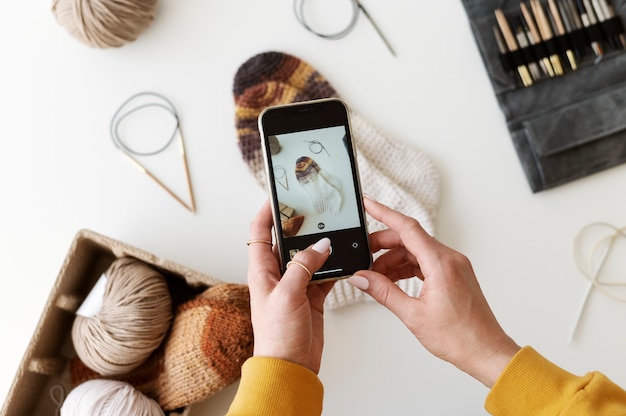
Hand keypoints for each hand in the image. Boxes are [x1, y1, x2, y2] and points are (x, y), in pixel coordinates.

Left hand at [247, 201, 334, 373]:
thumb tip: (320, 245)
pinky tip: (342, 258)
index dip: (266, 212)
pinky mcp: (311, 297)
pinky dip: (333, 266)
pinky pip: (324, 274)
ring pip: (309, 256)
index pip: (259, 233)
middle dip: (299, 225)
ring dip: (320, 246)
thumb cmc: (277, 336)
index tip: (278, 195)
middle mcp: (277, 275)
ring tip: (332, 229)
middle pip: (287, 241)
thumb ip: (304, 266)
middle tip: (313, 209)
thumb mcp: (287, 295)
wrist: (290, 367)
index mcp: (262, 271)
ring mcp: (295, 286)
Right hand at [347, 197, 519, 386]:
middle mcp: (450, 259)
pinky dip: (407, 268)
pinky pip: (426, 262)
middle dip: (383, 245)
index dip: (384, 213)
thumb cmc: (460, 338)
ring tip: (376, 276)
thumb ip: (383, 292)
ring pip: (416, 251)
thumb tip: (362, 278)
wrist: (486, 353)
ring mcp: (454, 266)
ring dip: (394, 260)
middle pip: (410, 239)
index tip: (368, 204)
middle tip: (363, 255)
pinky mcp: (455, 275)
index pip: (407, 228)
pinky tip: (393, 280)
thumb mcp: (413, 315)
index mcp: (441, 264)